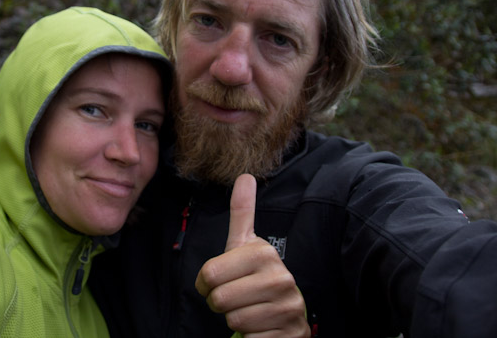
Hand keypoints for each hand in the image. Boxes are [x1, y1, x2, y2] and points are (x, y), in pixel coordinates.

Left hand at [195, 174, 310, 336]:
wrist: (285, 314)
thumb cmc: (255, 277)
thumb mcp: (245, 245)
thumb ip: (242, 212)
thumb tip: (244, 175)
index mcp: (263, 253)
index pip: (209, 275)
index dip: (205, 284)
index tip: (218, 282)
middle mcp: (281, 278)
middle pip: (219, 300)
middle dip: (219, 304)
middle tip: (234, 298)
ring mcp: (288, 308)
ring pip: (233, 321)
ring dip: (235, 320)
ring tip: (249, 310)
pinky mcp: (291, 335)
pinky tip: (260, 326)